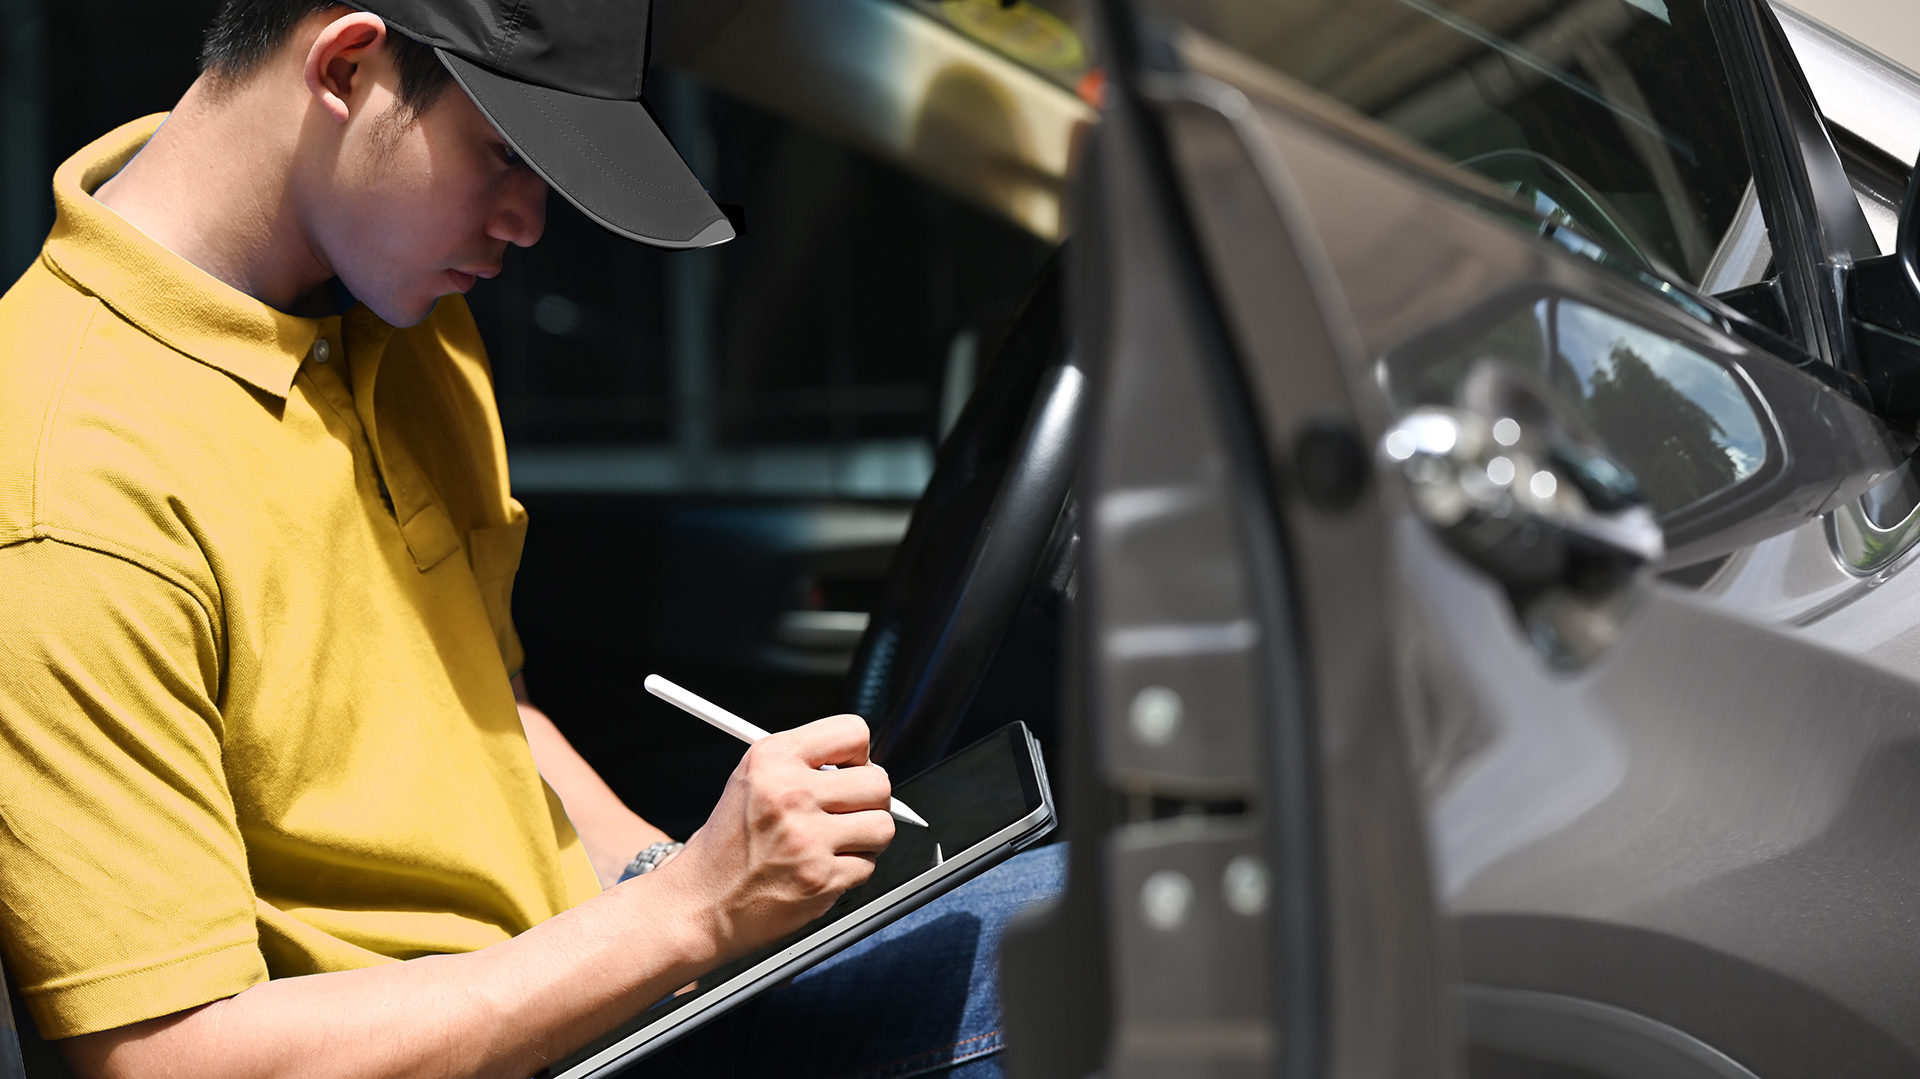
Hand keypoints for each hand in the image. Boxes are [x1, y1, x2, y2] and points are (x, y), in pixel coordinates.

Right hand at [651, 714, 895, 957]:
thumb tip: (863, 764)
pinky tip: (822, 868)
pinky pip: (868, 865)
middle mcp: (790, 794)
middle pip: (878, 783)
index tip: (849, 770)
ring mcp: (807, 838)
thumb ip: (803, 763)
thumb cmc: (727, 845)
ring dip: (866, 838)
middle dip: (868, 801)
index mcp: (772, 759)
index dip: (858, 755)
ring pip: (882, 826)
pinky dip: (852, 870)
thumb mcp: (750, 780)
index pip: (853, 732)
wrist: (700, 903)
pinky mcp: (821, 879)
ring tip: (835, 842)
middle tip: (846, 812)